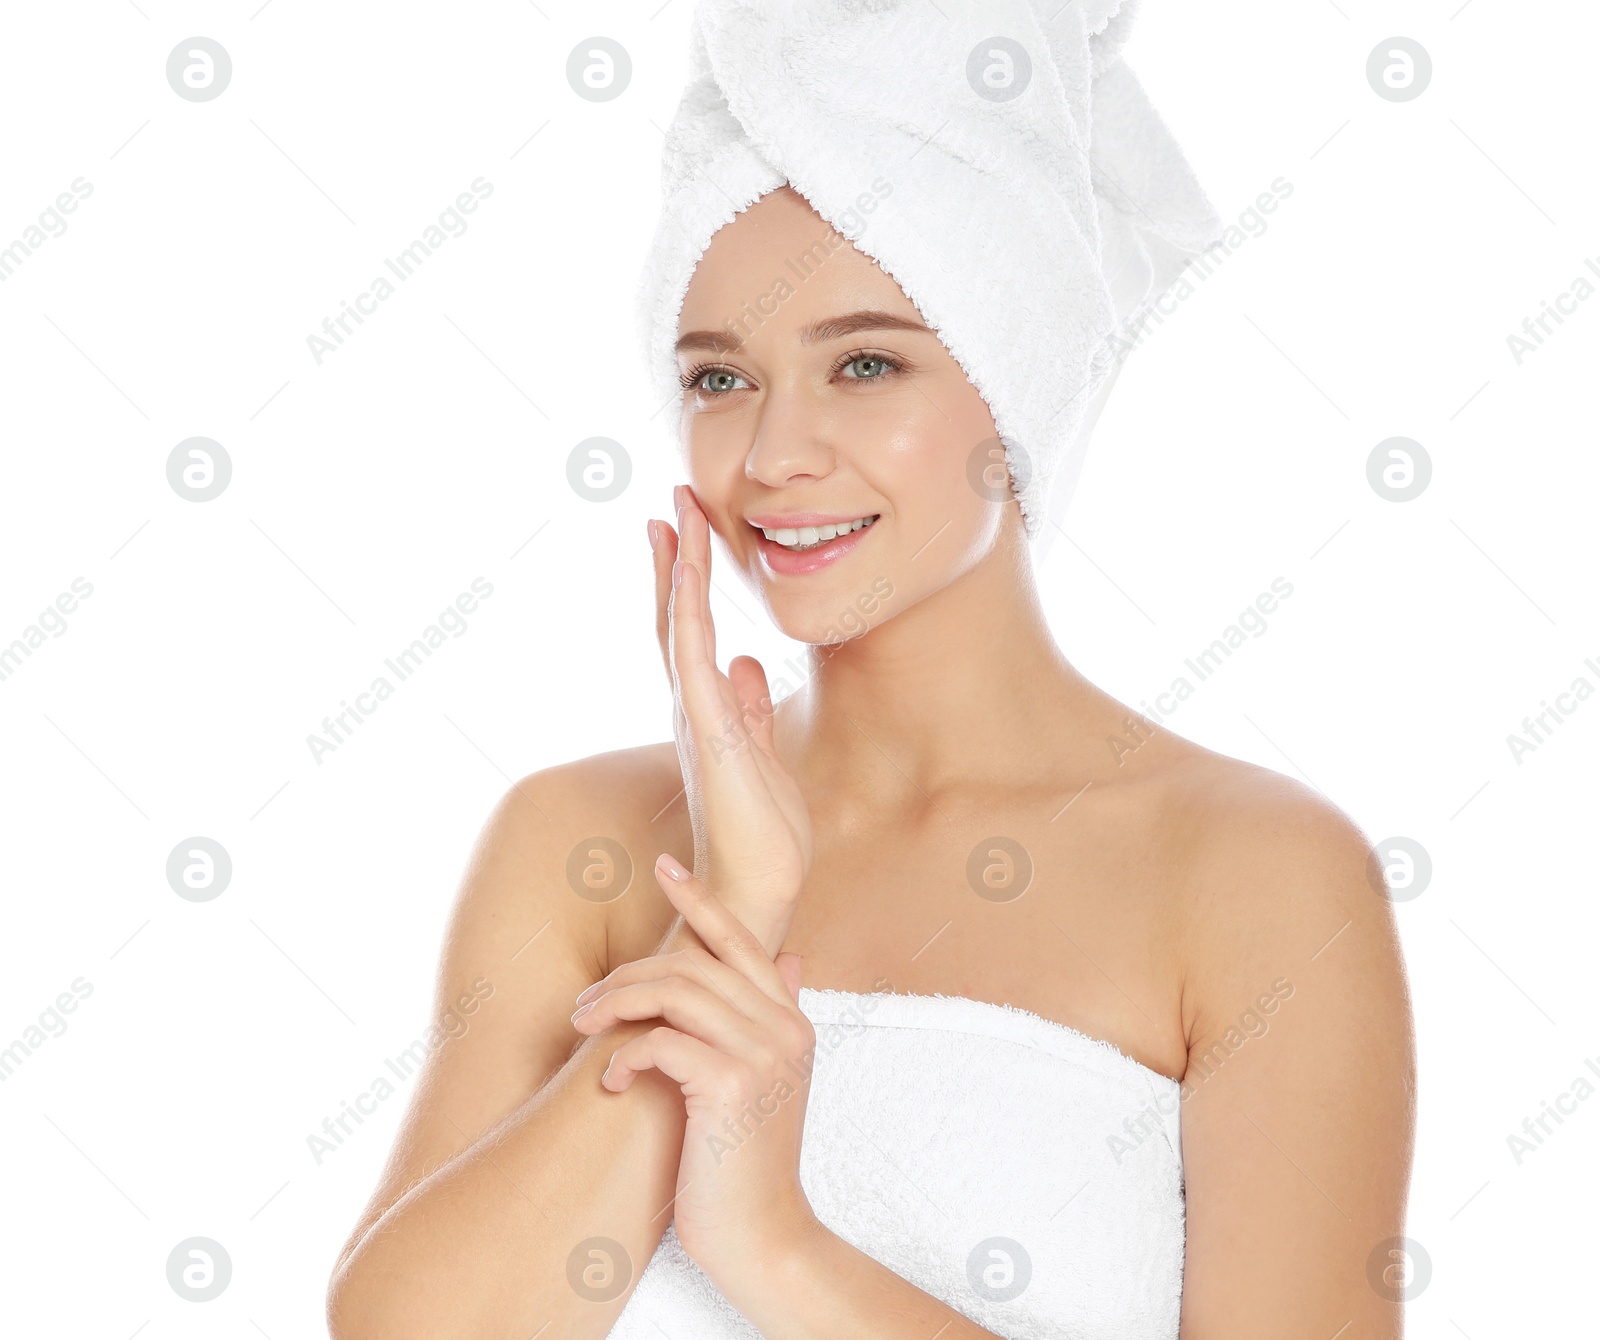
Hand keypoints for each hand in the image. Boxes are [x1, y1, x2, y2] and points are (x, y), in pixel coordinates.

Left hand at [572, 853, 821, 1283]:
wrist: (763, 1237)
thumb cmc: (746, 1161)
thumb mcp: (765, 1080)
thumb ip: (773, 1015)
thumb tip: (790, 956)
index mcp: (791, 1018)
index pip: (743, 937)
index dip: (701, 898)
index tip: (664, 865)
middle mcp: (783, 1026)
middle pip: (694, 961)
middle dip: (628, 972)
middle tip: (585, 1001)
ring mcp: (762, 1054)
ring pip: (674, 991)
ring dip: (616, 1003)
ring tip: (584, 1028)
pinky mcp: (732, 1086)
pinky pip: (662, 1042)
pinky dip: (625, 1055)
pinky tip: (610, 1081)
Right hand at [649, 485, 812, 955]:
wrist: (754, 892)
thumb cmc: (761, 838)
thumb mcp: (765, 759)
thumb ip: (751, 711)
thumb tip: (745, 664)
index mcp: (706, 713)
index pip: (690, 635)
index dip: (684, 583)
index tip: (681, 533)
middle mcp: (691, 708)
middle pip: (676, 619)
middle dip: (674, 560)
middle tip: (667, 504)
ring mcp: (696, 716)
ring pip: (681, 625)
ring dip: (680, 566)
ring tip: (675, 513)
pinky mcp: (709, 728)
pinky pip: (693, 653)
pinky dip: (689, 607)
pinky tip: (691, 567)